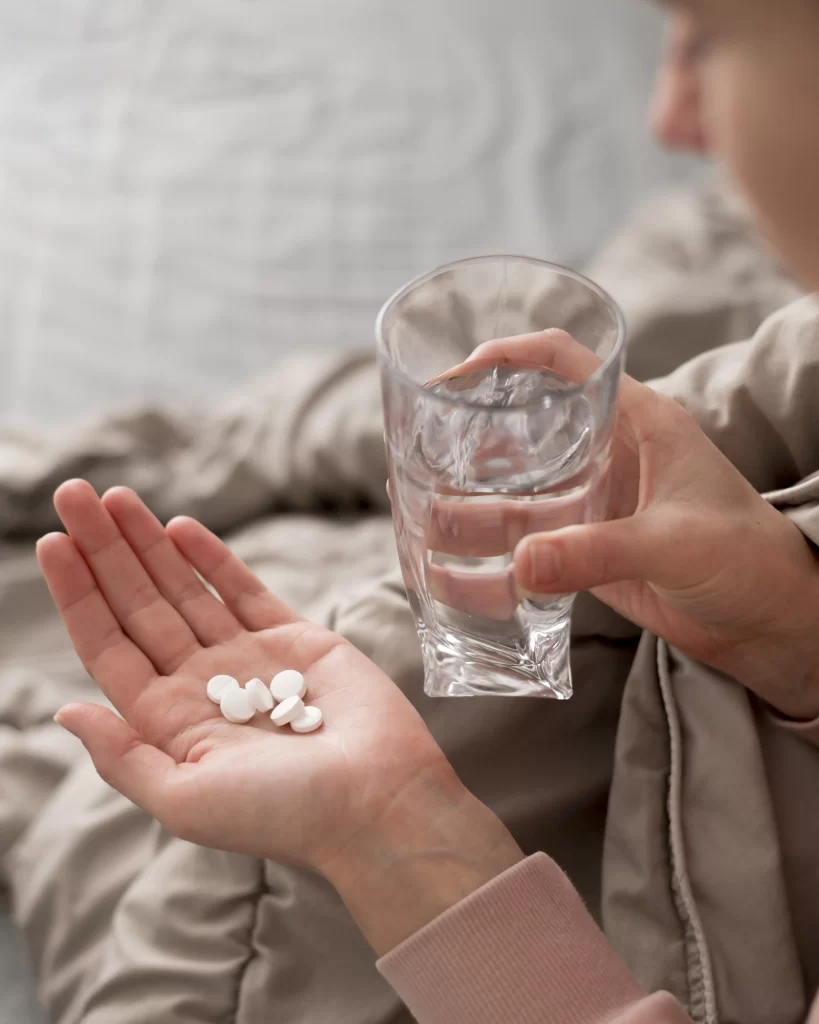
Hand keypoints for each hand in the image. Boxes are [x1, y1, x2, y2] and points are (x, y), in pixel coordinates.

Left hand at [38, 480, 521, 953]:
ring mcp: (249, 658)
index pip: (109, 645)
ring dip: (150, 543)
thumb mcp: (185, 801)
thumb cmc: (284, 813)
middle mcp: (202, 686)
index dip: (79, 593)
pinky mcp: (297, 638)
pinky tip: (180, 527)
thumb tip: (64, 711)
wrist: (379, 800)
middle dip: (106, 550)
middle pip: (140, 605)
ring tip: (115, 497)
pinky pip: (244, 590)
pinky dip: (213, 558)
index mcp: (169, 723)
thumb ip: (122, 757)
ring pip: (187, 588)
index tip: (53, 542)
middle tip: (75, 493)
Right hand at [429, 331, 818, 718]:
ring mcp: (592, 506)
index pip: (566, 363)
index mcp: (636, 422)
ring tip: (416, 514)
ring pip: (514, 496)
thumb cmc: (746, 557)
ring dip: (466, 506)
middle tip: (412, 451)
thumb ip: (598, 552)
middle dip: (466, 442)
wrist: (771, 621)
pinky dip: (487, 560)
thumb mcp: (675, 542)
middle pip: (522, 431)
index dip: (509, 356)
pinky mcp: (585, 552)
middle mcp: (605, 456)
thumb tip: (521, 565)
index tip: (455, 372)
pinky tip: (448, 571)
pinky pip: (525, 549)